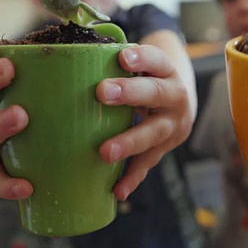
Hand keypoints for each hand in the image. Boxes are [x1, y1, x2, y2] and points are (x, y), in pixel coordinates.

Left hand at [95, 45, 193, 200]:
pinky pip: (148, 163)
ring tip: (105, 152)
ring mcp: (172, 125)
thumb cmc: (148, 78)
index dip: (142, 58)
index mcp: (167, 71)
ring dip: (129, 142)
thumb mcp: (142, 65)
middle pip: (156, 93)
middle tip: (102, 92)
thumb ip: (114, 62)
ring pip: (153, 133)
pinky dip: (132, 177)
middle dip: (130, 93)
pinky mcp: (165, 148)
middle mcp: (175, 96)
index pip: (157, 60)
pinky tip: (118, 190)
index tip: (122, 57)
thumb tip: (66, 60)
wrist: (181, 102)